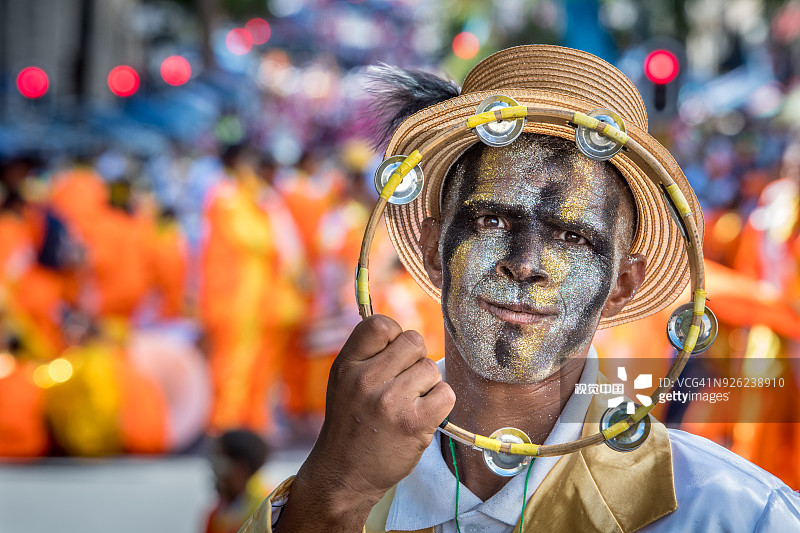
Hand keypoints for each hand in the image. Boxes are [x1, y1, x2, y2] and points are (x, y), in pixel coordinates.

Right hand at [276, 315, 454, 531]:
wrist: (344, 474)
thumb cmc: (350, 423)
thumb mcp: (344, 380)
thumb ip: (368, 353)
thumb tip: (402, 331)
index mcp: (346, 365)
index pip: (380, 323)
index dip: (393, 335)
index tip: (391, 355)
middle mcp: (366, 380)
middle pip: (413, 341)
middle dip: (414, 360)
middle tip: (402, 384)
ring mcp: (390, 402)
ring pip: (430, 368)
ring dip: (427, 385)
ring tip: (408, 403)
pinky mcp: (414, 423)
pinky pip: (446, 393)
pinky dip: (440, 403)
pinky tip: (422, 415)